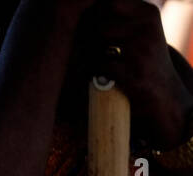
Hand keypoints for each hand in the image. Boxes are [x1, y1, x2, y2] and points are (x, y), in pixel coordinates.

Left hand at [89, 0, 192, 147]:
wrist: (165, 93)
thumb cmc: (144, 60)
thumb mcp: (139, 32)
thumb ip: (117, 20)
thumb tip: (83, 13)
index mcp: (147, 14)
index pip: (109, 4)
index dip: (94, 18)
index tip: (93, 32)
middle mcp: (147, 28)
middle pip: (99, 26)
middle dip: (89, 41)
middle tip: (91, 54)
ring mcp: (141, 51)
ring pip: (97, 45)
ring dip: (89, 57)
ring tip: (95, 64)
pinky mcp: (133, 74)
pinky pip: (98, 67)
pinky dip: (92, 73)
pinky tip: (98, 76)